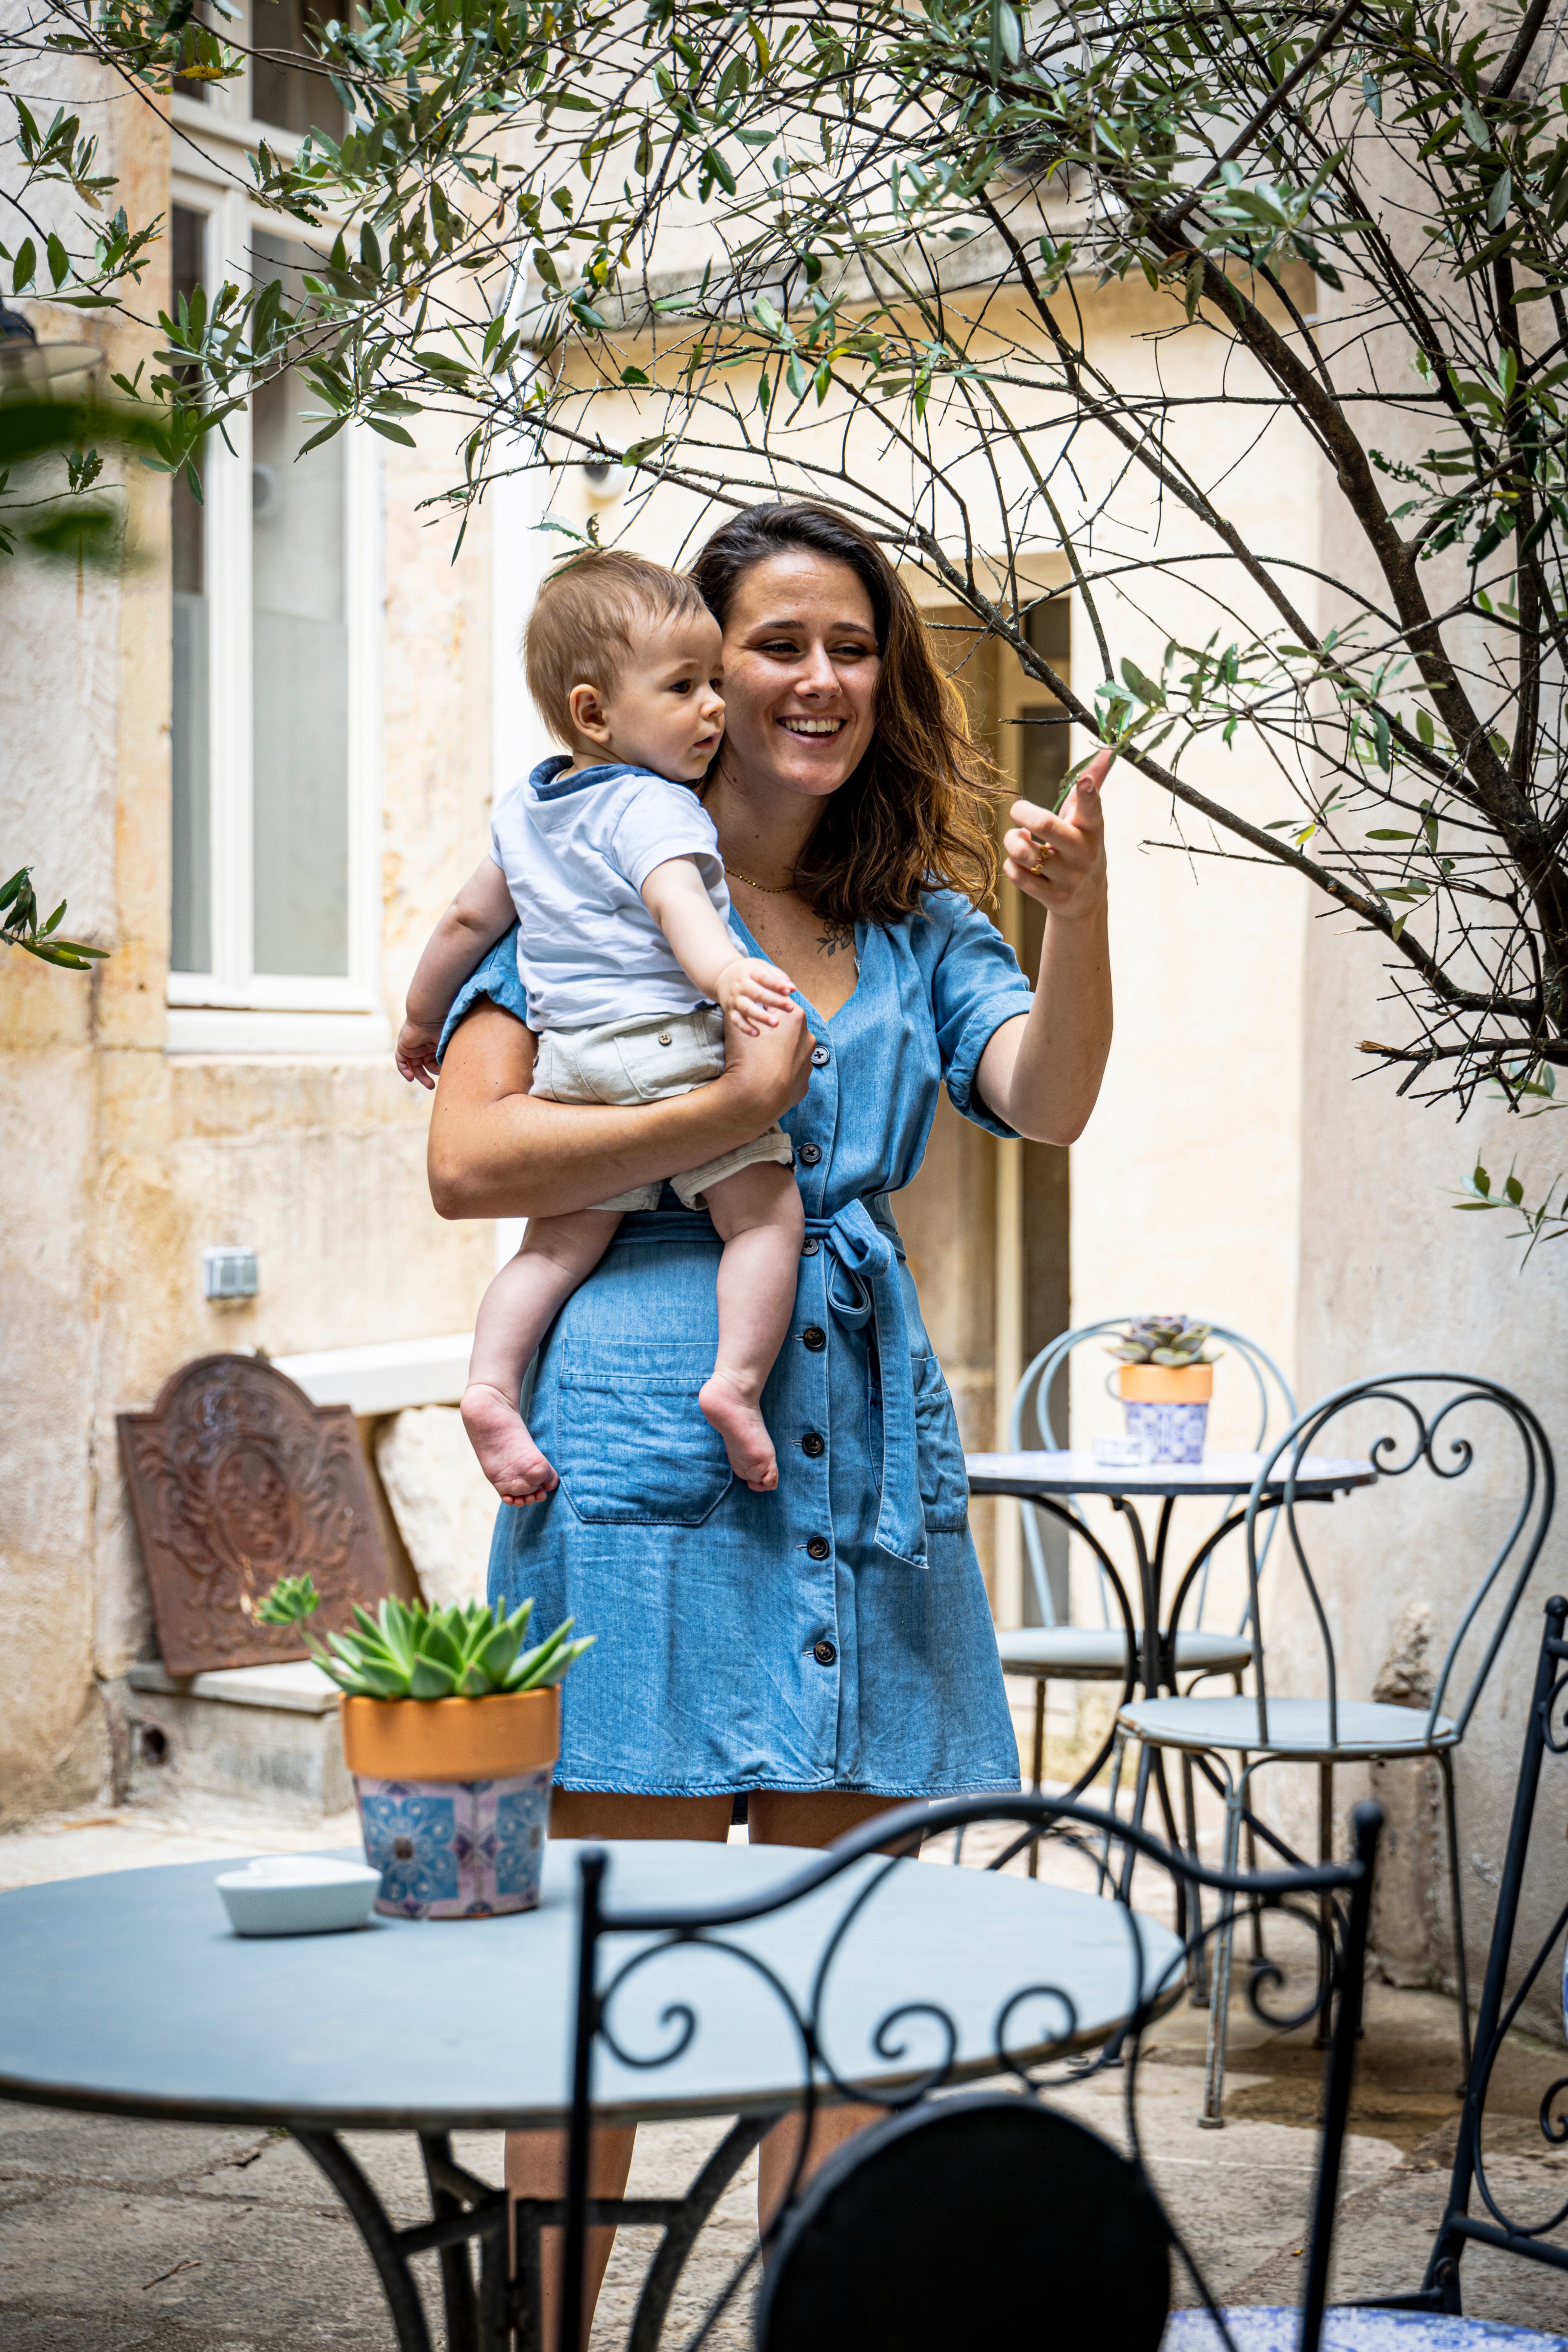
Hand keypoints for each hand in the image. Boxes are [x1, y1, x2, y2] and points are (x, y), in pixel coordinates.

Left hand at [396, 1017, 442, 1088]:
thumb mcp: (446, 1047)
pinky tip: (410, 1078)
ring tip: (429, 1085)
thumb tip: (449, 1072)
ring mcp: (412, 1048)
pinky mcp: (403, 1047)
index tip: (444, 1074)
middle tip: (433, 1086)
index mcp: (432, 1046)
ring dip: (419, 1077)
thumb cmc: (441, 1029)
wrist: (430, 1017)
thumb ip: (446, 1059)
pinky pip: (401, 1062)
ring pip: (413, 1066)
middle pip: (422, 1067)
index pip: (433, 1063)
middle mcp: (422, 1048)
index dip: (438, 1070)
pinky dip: (404, 1071)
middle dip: (427, 1077)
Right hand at [715, 953, 796, 1035]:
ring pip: (747, 1008)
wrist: (723, 976)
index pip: (763, 977)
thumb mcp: (763, 968)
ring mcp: (734, 999)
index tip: (789, 991)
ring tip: (776, 1023)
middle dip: (774, 1001)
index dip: (776, 984)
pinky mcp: (730, 1011)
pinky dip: (746, 1028)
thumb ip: (779, 977)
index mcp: (750, 972)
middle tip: (790, 1009)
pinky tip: (757, 1033)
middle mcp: (741, 985)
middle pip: (757, 994)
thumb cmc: (751, 973)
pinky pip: (737, 1020)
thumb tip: (793, 989)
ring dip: (761, 1016)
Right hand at [719, 998, 811, 1122]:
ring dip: (779, 1052)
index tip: (752, 1016)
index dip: (762, 1009)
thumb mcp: (737, 1024)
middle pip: (787, 1028)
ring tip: (760, 1060)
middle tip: (754, 1040)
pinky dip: (781, 1072)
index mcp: (795, 1017)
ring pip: (792, 1051)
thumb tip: (740, 1006)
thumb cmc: (747, 1056)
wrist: (754, 1098)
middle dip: (773, 1031)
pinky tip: (767, 1076)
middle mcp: (808, 1038)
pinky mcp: (804, 1083)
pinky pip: (792, 1073)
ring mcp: (808, 1062)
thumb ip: (742, 1010)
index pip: (777, 1004)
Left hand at [1002, 746, 1111, 921]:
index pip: (1092, 809)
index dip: (1088, 794)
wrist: (1085, 900)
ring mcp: (1069, 878)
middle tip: (1018, 810)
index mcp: (1093, 829)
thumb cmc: (1080, 846)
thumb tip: (1108, 751)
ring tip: (1020, 838)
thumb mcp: (1088, 819)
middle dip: (1023, 812)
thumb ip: (1093, 785)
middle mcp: (1084, 854)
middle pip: (1046, 825)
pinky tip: (1021, 862)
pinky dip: (1012, 864)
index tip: (1084, 782)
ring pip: (1023, 851)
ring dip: (1013, 840)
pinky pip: (1016, 874)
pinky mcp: (1052, 898)